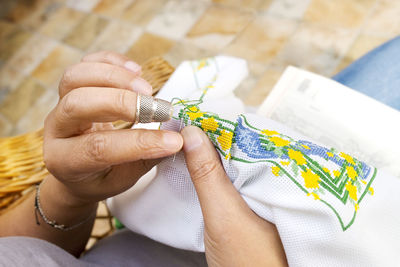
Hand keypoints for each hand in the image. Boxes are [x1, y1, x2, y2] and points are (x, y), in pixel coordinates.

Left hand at [43, 51, 182, 205]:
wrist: (76, 171)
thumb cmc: (101, 178)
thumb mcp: (121, 180)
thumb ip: (144, 160)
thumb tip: (175, 140)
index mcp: (64, 160)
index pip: (98, 148)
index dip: (138, 142)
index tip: (173, 141)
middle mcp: (55, 129)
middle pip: (78, 103)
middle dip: (122, 102)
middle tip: (158, 109)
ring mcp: (59, 105)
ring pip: (75, 77)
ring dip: (115, 76)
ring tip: (147, 88)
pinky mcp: (71, 88)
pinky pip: (85, 63)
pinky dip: (111, 60)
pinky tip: (136, 70)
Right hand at [181, 126, 286, 266]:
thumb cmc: (248, 262)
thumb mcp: (224, 215)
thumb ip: (208, 174)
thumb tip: (192, 133)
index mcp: (280, 177)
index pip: (251, 136)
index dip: (221, 123)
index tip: (195, 112)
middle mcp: (278, 181)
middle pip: (245, 147)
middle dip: (217, 135)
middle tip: (188, 121)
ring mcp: (267, 194)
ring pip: (240, 162)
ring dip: (216, 152)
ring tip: (191, 138)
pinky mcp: (255, 207)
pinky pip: (238, 179)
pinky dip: (220, 171)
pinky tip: (204, 166)